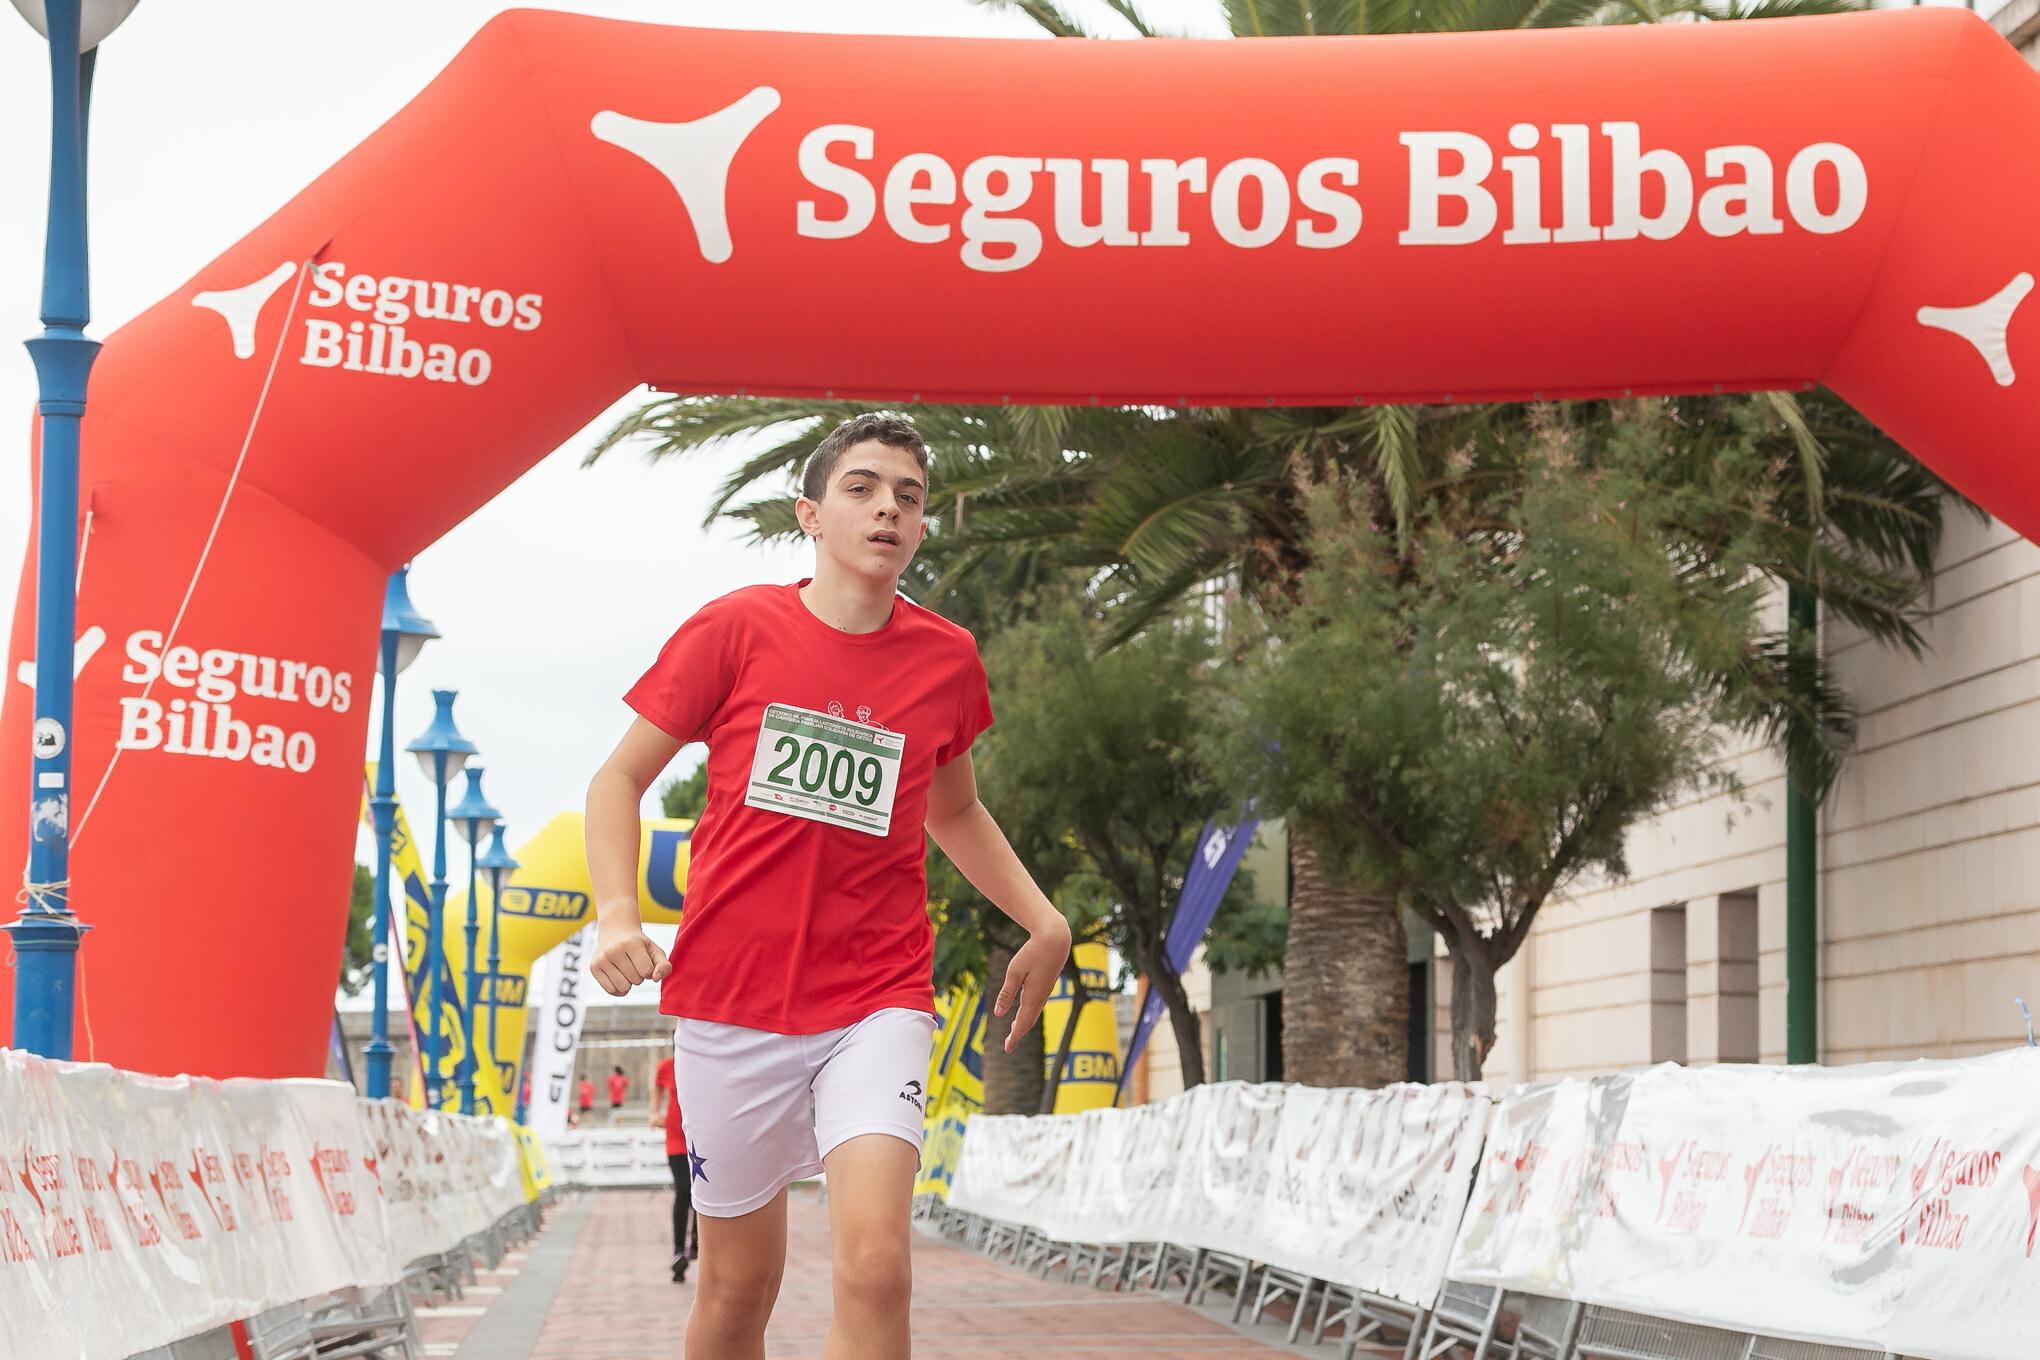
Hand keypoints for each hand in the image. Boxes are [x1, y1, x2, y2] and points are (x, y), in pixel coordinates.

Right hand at [591, 924, 670, 996]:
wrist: (615, 931)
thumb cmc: (639, 944)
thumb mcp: (655, 950)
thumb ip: (664, 965)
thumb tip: (656, 978)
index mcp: (631, 943)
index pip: (647, 971)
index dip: (649, 970)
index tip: (645, 961)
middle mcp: (614, 950)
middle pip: (635, 980)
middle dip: (639, 976)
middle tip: (634, 964)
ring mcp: (602, 959)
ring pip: (623, 987)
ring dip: (629, 983)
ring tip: (626, 970)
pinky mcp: (594, 967)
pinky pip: (610, 990)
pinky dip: (618, 989)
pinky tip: (619, 977)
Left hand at [994, 920, 1072, 1052]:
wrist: (1055, 939)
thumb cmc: (1032, 953)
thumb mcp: (1014, 972)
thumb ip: (1006, 993)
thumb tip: (999, 1014)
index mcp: (1032, 996)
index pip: (1022, 1023)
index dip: (1014, 1037)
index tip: (1007, 1049)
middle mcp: (1041, 996)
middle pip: (1029, 1020)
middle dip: (1018, 1032)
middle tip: (1009, 1044)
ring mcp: (1045, 990)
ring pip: (1034, 1012)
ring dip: (1023, 1022)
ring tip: (1014, 1030)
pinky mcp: (1047, 984)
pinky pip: (1037, 1003)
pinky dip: (1029, 1011)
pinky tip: (1025, 1009)